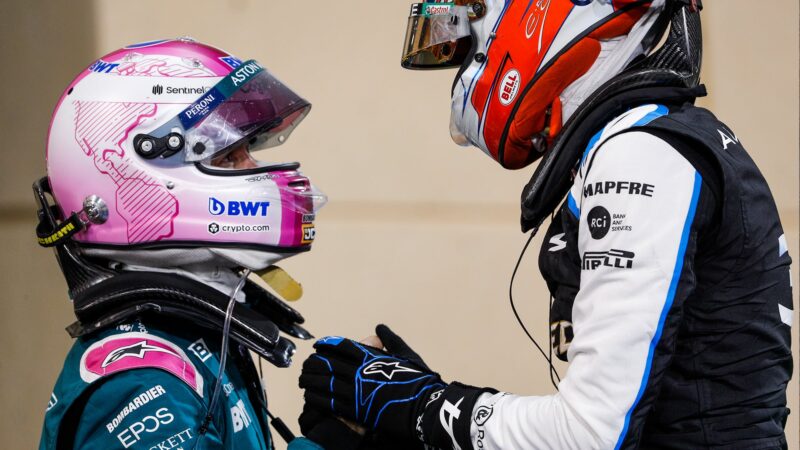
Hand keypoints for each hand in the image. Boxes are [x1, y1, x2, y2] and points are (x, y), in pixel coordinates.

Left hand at [299, 325, 445, 442]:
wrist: (424, 407)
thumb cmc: (419, 381)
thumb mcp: (406, 355)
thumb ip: (391, 340)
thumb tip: (379, 328)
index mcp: (370, 357)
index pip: (342, 347)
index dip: (327, 345)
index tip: (317, 346)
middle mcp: (360, 372)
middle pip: (328, 364)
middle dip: (314, 364)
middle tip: (306, 365)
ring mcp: (356, 391)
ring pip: (325, 383)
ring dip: (311, 380)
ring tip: (303, 380)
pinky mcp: (356, 410)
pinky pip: (330, 402)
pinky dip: (317, 398)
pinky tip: (309, 397)